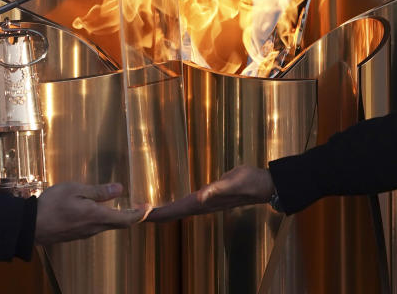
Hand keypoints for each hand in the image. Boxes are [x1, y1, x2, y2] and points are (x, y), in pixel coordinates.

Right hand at [35, 182, 147, 244]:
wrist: (33, 226)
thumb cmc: (52, 205)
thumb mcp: (75, 189)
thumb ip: (98, 191)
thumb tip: (120, 189)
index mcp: (97, 216)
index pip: (126, 219)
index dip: (140, 214)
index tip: (149, 207)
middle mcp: (94, 228)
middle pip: (119, 224)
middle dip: (132, 216)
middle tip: (141, 207)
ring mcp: (85, 233)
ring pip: (108, 226)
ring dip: (119, 217)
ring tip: (124, 207)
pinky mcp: (77, 234)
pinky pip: (96, 227)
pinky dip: (105, 219)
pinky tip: (100, 211)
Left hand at [145, 165, 273, 222]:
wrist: (262, 184)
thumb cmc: (248, 182)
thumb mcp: (232, 182)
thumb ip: (216, 189)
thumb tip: (200, 197)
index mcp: (202, 203)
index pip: (174, 210)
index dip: (157, 213)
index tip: (139, 214)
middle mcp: (201, 204)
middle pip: (172, 212)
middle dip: (154, 214)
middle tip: (134, 212)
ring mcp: (204, 201)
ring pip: (178, 208)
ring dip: (163, 210)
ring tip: (146, 208)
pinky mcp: (208, 195)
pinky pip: (186, 201)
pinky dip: (174, 202)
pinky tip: (169, 199)